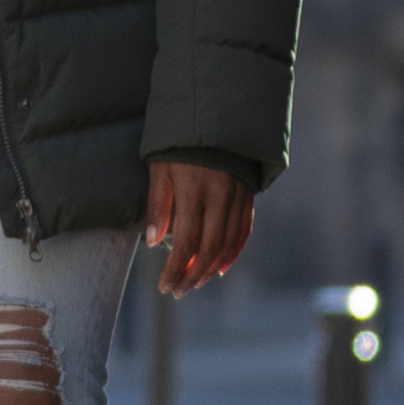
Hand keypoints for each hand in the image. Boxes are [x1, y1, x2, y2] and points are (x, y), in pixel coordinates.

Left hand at [148, 156, 255, 295]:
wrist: (217, 113)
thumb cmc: (179, 143)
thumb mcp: (160, 167)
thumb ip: (159, 204)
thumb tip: (154, 243)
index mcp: (194, 189)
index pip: (186, 242)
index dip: (176, 269)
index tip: (165, 286)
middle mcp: (220, 196)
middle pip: (209, 248)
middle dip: (192, 275)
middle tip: (179, 291)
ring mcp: (238, 196)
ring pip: (228, 243)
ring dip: (212, 268)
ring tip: (196, 282)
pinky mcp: (248, 195)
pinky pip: (244, 230)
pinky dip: (233, 252)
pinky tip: (221, 268)